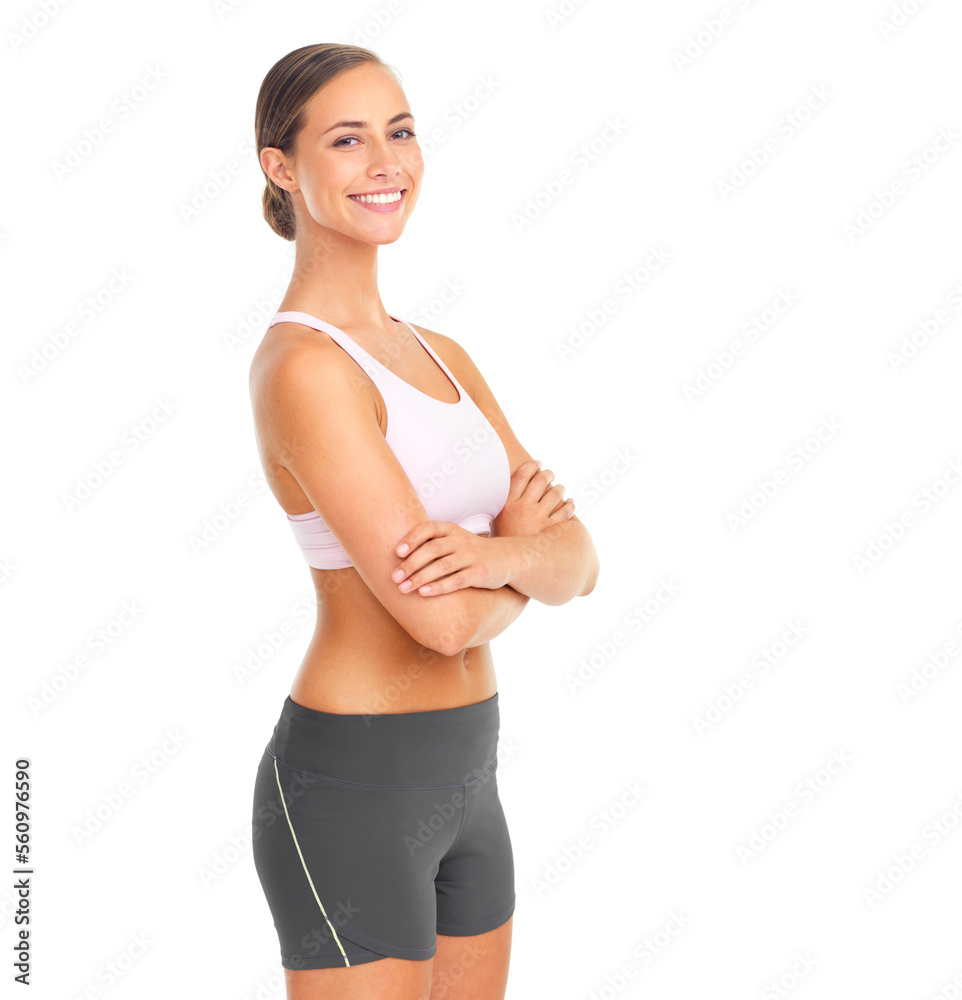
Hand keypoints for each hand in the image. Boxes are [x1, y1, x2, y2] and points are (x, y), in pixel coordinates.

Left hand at [391, 522, 517, 596]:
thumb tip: (399, 555)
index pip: (428, 528)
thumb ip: (433, 543)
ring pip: (442, 566)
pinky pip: (456, 580)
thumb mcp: (456, 540)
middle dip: (410, 564)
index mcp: (452, 530)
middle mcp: (461, 540)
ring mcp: (471, 556)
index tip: (397, 552)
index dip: (411, 538)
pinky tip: (424, 593)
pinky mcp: (480, 573)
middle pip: (432, 549)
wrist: (509, 558)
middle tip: (394, 577)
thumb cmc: (473, 552)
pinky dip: (439, 587)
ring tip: (403, 589)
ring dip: (420, 578)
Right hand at [492, 459, 574, 537]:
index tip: (537, 463)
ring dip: (560, 488)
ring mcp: (538, 519)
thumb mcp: (495, 520)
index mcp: (507, 504)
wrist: (509, 565)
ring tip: (560, 488)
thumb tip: (508, 486)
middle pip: (540, 480)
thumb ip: (503, 503)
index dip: (531, 466)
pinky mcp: (551, 530)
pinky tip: (570, 503)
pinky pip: (566, 512)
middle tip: (550, 474)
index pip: (522, 475)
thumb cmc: (502, 541)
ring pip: (555, 493)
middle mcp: (523, 508)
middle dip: (548, 474)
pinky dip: (570, 505)